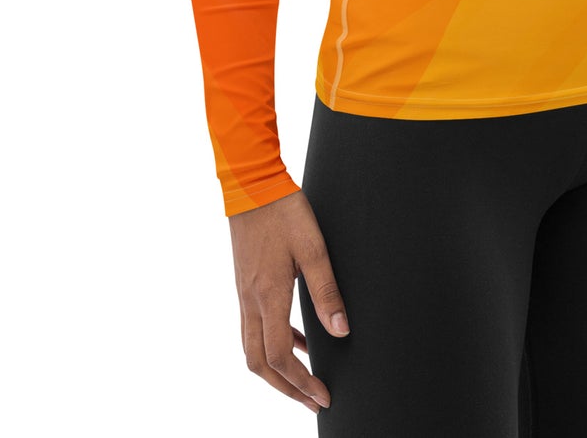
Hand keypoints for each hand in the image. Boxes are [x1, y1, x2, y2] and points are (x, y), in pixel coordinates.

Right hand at [229, 189, 350, 414]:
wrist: (252, 185)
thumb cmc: (284, 211)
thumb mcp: (313, 248)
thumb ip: (326, 290)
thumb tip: (341, 331)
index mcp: (268, 296)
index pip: (279, 358)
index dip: (301, 383)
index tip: (323, 396)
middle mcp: (251, 301)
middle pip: (259, 364)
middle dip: (286, 388)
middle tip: (312, 401)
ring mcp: (245, 293)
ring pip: (253, 348)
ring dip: (278, 370)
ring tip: (306, 378)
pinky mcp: (246, 284)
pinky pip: (255, 327)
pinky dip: (274, 343)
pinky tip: (299, 338)